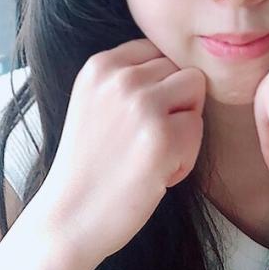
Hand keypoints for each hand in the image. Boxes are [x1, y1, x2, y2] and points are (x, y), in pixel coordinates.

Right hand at [34, 39, 204, 263]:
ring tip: (153, 156)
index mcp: (100, 65)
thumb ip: (128, 79)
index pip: (158, 51)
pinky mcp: (163, 137)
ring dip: (185, 127)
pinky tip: (156, 175)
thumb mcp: (94, 104)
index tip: (138, 121)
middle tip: (146, 144)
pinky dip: (185, 158)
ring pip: (196, 92)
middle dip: (175, 106)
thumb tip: (182, 66)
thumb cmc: (90, 169)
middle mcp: (120, 78)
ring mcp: (142, 105)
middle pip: (181, 70)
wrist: (69, 218)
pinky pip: (198, 129)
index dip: (161, 87)